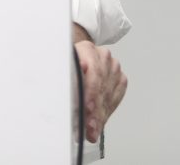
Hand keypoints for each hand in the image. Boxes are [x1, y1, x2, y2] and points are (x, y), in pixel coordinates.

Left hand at [73, 25, 127, 143]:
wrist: (77, 56)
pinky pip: (114, 99)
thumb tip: (65, 90)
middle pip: (101, 87)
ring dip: (100, 116)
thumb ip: (65, 76)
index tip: (88, 108)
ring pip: (108, 95)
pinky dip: (105, 113)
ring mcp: (113, 67)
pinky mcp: (120, 78)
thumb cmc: (66, 63)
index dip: (91, 92)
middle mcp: (102, 56)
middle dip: (95, 110)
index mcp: (86, 49)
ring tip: (91, 130)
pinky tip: (98, 124)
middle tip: (88, 127)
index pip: (94, 72)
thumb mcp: (59, 66)